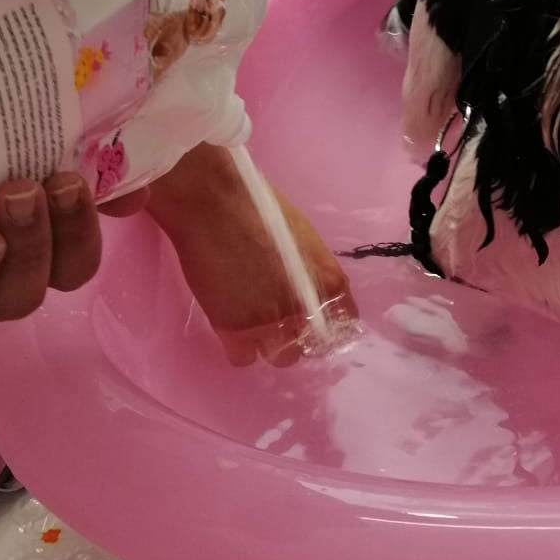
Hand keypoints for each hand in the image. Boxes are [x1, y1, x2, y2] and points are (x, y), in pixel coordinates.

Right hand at [147, 143, 356, 366]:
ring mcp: (271, 321)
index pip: (346, 319)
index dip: (331, 323)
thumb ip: (312, 269)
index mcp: (328, 278)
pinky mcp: (235, 329)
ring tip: (255, 325)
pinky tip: (233, 328)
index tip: (317, 323)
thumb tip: (310, 289)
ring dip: (270, 345)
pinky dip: (240, 348)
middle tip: (278, 320)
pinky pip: (244, 358)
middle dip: (296, 335)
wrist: (213, 201)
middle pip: (310, 345)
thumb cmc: (257, 204)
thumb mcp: (302, 235)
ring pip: (280, 357)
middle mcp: (306, 306)